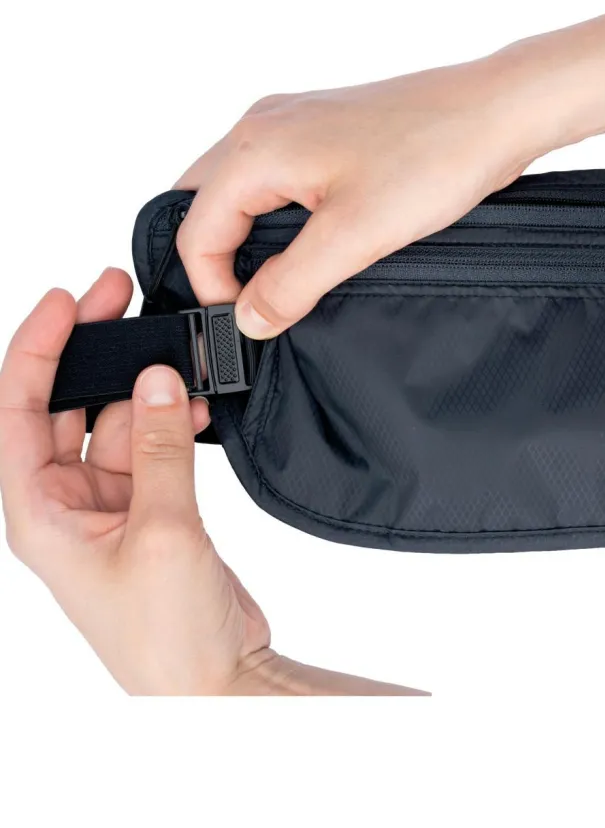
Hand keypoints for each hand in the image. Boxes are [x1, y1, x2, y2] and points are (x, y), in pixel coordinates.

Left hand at [0, 270, 421, 694]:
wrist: (212, 679)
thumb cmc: (165, 635)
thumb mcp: (162, 531)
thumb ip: (161, 448)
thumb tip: (160, 378)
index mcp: (38, 514)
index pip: (16, 412)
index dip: (36, 351)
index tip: (66, 302)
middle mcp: (66, 504)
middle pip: (67, 405)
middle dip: (92, 351)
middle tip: (120, 298)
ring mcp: (112, 505)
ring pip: (120, 419)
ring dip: (147, 388)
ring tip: (179, 355)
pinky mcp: (153, 508)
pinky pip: (156, 444)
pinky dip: (176, 419)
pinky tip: (197, 404)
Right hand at [174, 58, 550, 337]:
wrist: (496, 112)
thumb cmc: (434, 158)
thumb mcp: (354, 236)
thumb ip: (291, 282)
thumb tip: (248, 319)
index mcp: (256, 147)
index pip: (195, 231)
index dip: (213, 287)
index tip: (252, 323)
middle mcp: (264, 125)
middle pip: (205, 204)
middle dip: (216, 258)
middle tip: (251, 304)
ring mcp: (296, 122)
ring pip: (240, 189)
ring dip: (246, 236)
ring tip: (278, 280)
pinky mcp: (327, 130)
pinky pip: (276, 176)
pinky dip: (275, 214)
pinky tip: (307, 243)